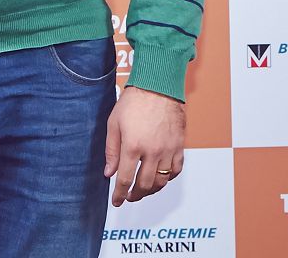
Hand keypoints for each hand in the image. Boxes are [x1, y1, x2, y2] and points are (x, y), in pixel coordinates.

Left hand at [104, 85, 184, 206]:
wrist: (158, 86)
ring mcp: (168, 149)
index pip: (125, 179)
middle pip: (144, 185)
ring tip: (143, 190)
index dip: (119, 194)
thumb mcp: (114, 123)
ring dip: (151, 190)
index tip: (117, 201)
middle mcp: (152, 151)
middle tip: (129, 196)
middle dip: (135, 195)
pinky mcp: (179, 146)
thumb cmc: (134, 101)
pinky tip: (160, 177)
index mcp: (133, 146)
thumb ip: (111, 151)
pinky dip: (168, 178)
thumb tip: (109, 172)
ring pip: (161, 181)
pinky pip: (176, 170)